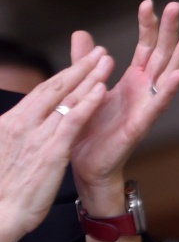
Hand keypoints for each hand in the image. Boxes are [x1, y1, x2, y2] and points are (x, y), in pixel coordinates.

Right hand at [0, 48, 112, 241]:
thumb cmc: (1, 189)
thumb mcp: (6, 153)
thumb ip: (18, 135)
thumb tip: (24, 124)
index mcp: (11, 123)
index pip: (41, 93)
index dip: (64, 76)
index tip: (80, 63)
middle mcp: (22, 123)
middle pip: (54, 88)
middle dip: (79, 68)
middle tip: (98, 52)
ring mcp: (37, 135)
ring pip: (67, 99)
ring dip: (89, 77)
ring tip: (105, 60)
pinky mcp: (51, 150)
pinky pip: (73, 120)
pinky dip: (87, 103)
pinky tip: (101, 89)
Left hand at [67, 0, 178, 215]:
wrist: (86, 163)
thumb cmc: (90, 128)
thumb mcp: (86, 87)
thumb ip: (86, 61)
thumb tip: (82, 34)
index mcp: (134, 79)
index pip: (146, 46)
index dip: (149, 25)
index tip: (149, 3)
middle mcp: (145, 89)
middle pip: (163, 54)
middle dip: (170, 30)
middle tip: (177, 6)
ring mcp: (147, 105)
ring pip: (169, 75)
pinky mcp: (141, 124)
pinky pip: (158, 105)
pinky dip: (170, 90)